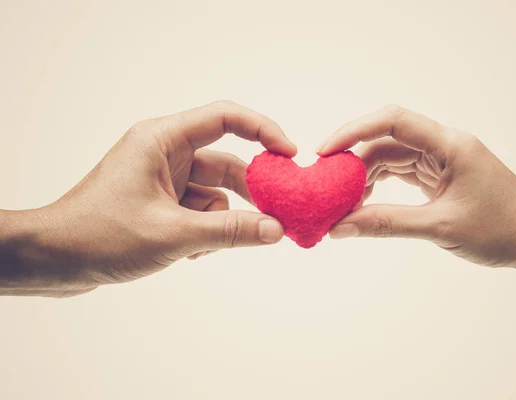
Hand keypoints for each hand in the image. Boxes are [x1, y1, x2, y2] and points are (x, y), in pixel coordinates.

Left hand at [3, 101, 295, 296]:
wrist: (53, 260)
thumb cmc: (100, 235)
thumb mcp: (173, 234)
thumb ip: (230, 231)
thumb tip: (276, 230)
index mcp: (162, 139)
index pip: (224, 117)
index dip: (263, 130)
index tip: (290, 154)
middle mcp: (165, 152)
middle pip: (226, 162)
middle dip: (250, 190)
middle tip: (278, 214)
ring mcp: (163, 178)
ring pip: (214, 193)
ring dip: (221, 221)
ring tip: (206, 248)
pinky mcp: (160, 201)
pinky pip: (199, 210)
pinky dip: (204, 231)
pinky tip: (189, 254)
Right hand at [319, 105, 515, 268]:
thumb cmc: (502, 229)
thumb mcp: (440, 227)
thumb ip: (387, 224)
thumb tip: (341, 228)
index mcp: (449, 144)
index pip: (393, 121)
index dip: (354, 130)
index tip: (325, 152)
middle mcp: (443, 145)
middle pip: (386, 140)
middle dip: (354, 161)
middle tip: (327, 187)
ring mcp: (440, 160)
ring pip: (391, 158)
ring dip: (365, 177)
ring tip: (342, 202)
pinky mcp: (439, 176)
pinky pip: (401, 173)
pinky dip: (380, 187)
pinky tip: (363, 203)